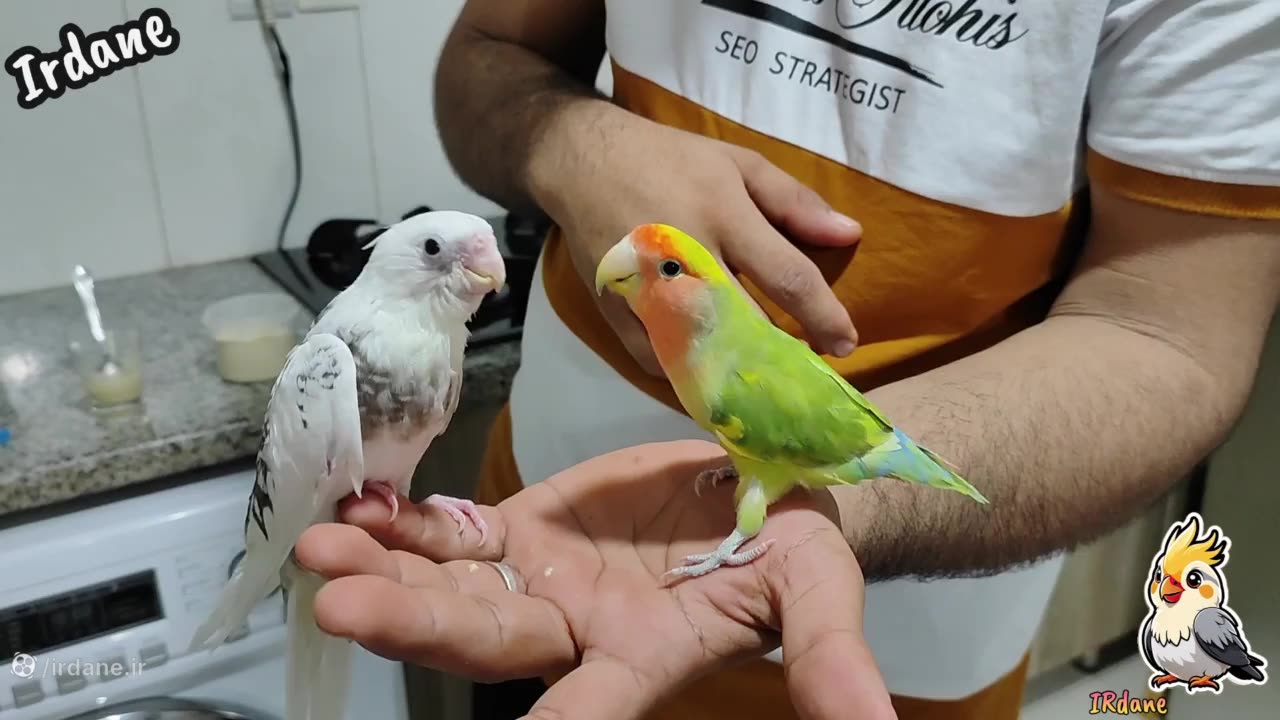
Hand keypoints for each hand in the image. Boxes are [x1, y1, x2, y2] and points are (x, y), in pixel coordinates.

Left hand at [296, 440, 895, 719]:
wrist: (761, 485)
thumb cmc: (797, 544)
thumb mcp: (820, 588)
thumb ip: (829, 656)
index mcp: (645, 657)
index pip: (594, 704)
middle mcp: (576, 631)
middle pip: (487, 640)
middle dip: (415, 626)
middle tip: (343, 606)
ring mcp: (539, 579)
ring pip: (450, 584)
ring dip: (384, 569)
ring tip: (320, 552)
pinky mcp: (522, 530)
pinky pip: (451, 530)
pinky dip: (403, 522)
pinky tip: (354, 508)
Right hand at [531, 108, 861, 375]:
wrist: (581, 163)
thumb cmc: (670, 161)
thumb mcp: (737, 163)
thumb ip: (795, 202)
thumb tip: (850, 235)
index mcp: (722, 214)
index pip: (787, 276)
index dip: (824, 316)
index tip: (846, 344)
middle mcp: (685, 257)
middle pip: (749, 327)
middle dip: (786, 359)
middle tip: (809, 378)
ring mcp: (647, 291)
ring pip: (705, 355)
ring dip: (743, 377)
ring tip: (769, 387)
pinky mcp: (618, 314)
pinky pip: (663, 364)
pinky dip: (694, 376)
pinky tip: (717, 377)